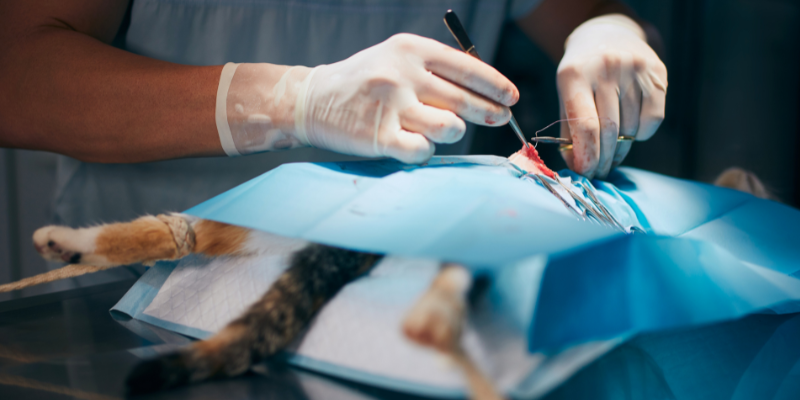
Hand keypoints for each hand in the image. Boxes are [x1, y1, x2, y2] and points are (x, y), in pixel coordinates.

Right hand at [294, 34, 518, 163]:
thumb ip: (435, 70)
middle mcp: (401, 74)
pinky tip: (416, 144)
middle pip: (464, 99)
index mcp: (410, 49)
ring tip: (440, 128)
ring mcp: (390, 106)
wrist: (313, 99)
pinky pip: (423, 151)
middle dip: (490, 112)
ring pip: (448, 127)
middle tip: (501, 118)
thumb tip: (485, 91)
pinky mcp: (379, 137)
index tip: (511, 97)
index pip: (466, 67)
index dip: (495, 84)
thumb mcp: (396, 59)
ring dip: (452, 132)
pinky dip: (425, 151)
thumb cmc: (364, 81)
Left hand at [556, 14, 666, 178]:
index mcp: (575, 75)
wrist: (609, 36)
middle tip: (599, 173)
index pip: (585, 125)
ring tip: (611, 155)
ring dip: (621, 151)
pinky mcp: (657, 75)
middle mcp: (606, 69)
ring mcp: (634, 70)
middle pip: (609, 131)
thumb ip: (569, 132)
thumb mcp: (566, 95)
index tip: (586, 174)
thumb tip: (577, 168)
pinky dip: (641, 135)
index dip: (586, 156)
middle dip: (603, 160)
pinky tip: (630, 130)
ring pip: (631, 129)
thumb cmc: (583, 76)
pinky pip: (652, 121)